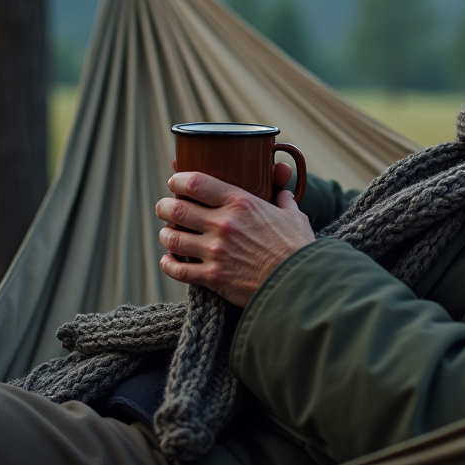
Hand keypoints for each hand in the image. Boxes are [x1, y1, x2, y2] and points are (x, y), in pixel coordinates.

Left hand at [155, 168, 314, 306]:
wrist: (300, 284)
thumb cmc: (298, 249)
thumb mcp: (294, 216)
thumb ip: (283, 200)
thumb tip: (284, 192)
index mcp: (241, 202)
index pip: (196, 182)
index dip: (178, 180)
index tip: (175, 182)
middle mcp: (224, 224)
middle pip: (176, 208)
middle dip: (164, 206)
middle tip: (164, 207)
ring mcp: (215, 251)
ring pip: (172, 238)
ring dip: (166, 234)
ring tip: (168, 234)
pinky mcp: (212, 277)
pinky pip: (178, 269)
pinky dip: (168, 264)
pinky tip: (169, 260)